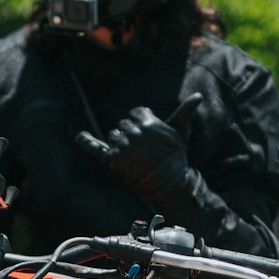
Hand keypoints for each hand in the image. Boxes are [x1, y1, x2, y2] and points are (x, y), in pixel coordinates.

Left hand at [77, 94, 200, 207]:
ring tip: (133, 155)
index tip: (146, 132)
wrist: (169, 182)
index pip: (135, 113)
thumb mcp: (181, 132)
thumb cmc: (176, 156)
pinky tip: (79, 137)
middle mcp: (134, 131)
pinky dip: (88, 142)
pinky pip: (99, 148)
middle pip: (123, 125)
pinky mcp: (115, 160)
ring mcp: (123, 146)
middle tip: (142, 149)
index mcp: (148, 121)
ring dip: (119, 143)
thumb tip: (199, 96)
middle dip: (130, 134)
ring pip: (113, 136)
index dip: (139, 121)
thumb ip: (185, 112)